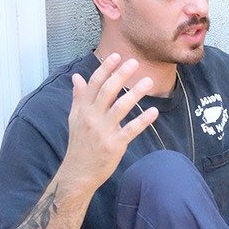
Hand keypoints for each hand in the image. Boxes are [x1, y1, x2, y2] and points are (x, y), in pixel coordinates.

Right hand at [61, 54, 157, 191]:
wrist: (78, 172)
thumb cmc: (79, 144)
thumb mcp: (74, 118)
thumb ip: (78, 97)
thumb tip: (76, 77)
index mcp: (82, 109)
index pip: (94, 83)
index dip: (106, 69)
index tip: (117, 56)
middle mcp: (92, 117)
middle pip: (107, 91)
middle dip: (121, 75)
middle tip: (135, 63)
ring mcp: (103, 131)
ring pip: (120, 107)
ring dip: (135, 93)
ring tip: (148, 82)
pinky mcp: (114, 145)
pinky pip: (131, 130)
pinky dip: (143, 120)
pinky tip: (154, 111)